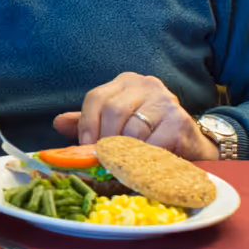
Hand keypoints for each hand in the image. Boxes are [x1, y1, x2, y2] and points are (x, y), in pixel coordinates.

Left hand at [52, 72, 218, 161]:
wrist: (190, 143)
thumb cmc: (148, 133)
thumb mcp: (115, 124)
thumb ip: (89, 122)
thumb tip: (58, 123)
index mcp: (125, 82)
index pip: (96, 97)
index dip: (86, 124)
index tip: (84, 147)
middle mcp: (146, 85)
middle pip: (113, 110)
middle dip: (104, 140)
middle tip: (102, 161)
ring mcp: (165, 100)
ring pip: (133, 129)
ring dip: (124, 153)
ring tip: (121, 166)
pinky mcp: (180, 120)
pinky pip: (153, 143)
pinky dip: (143, 159)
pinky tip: (141, 167)